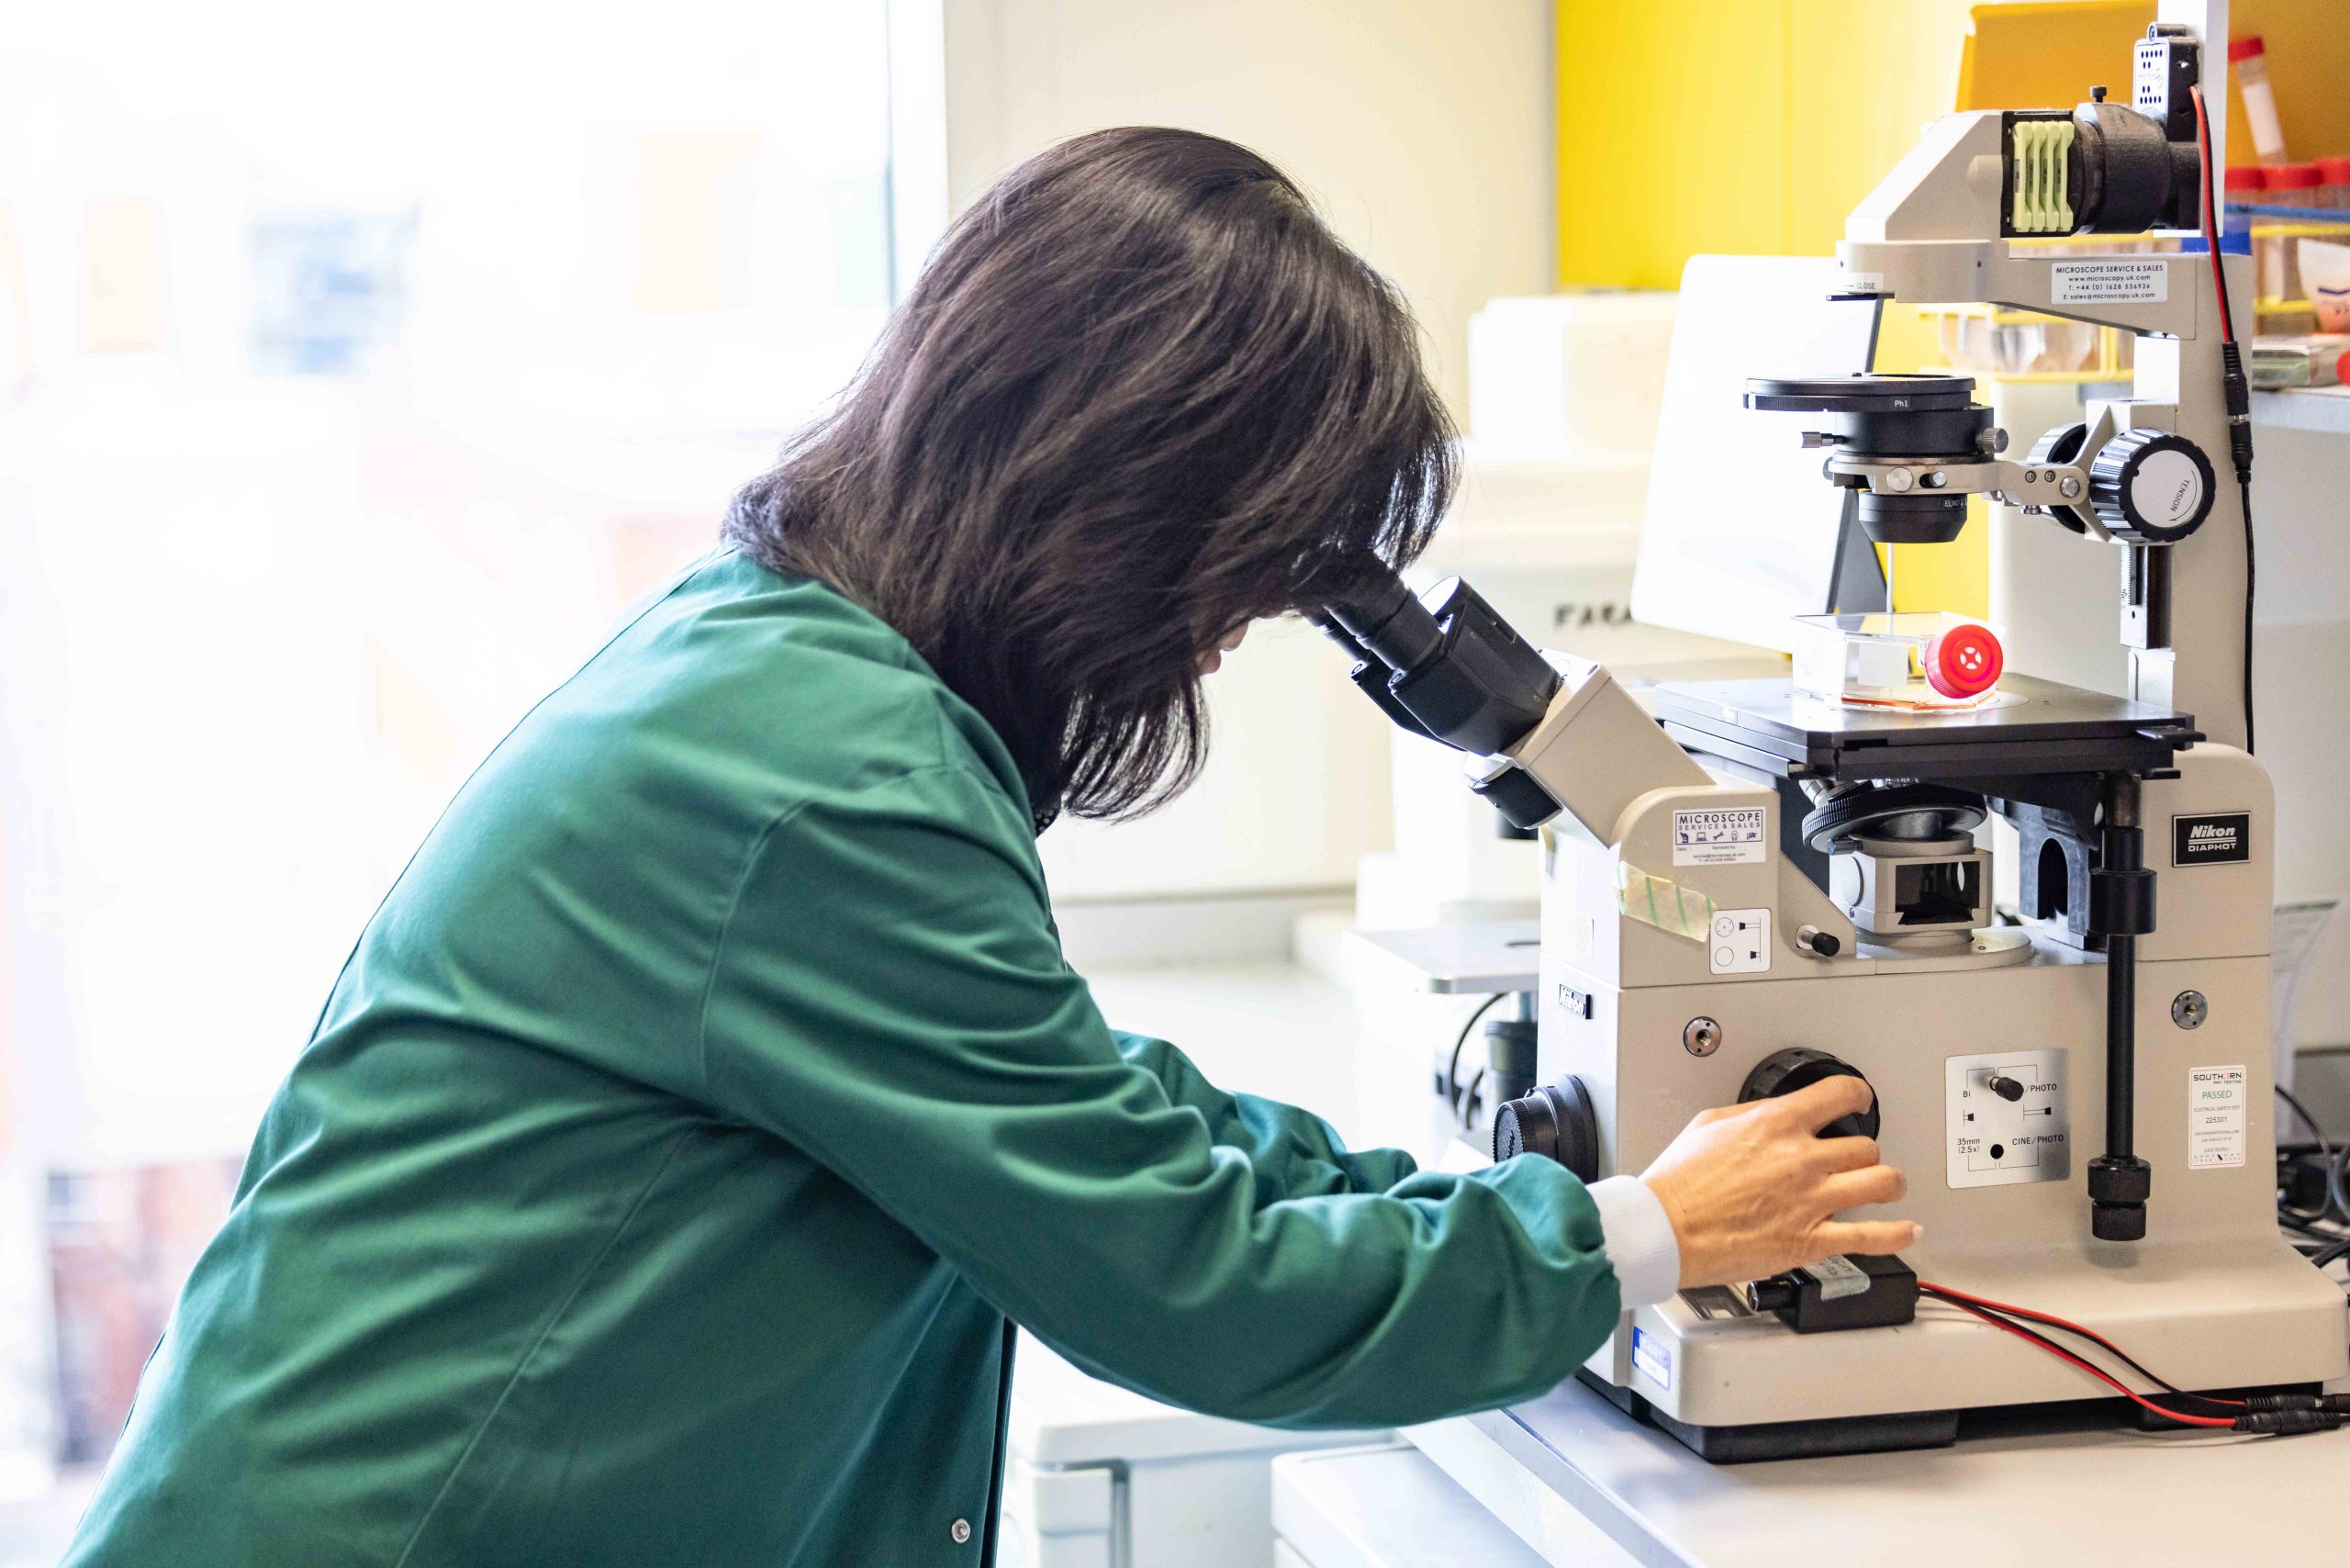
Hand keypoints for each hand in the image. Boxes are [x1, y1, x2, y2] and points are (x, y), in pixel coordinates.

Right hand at [1637, 1076, 1918, 1289]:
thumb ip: (1750, 1116)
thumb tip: (1771, 1114)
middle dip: (1862, 1151)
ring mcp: (1812, 1201)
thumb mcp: (1708, 1124)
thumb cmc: (1677, 1183)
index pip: (1841, 1094)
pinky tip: (1907, 1230)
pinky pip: (1872, 1237)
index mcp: (1776, 1124)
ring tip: (1886, 1186)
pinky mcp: (1811, 1241)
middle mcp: (1801, 1159)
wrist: (1665, 1230)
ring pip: (1883, 1183)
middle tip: (1854, 1158)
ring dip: (1888, 1183)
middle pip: (1865, 1145)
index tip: (1858, 1099)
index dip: (1857, 1095)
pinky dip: (1898, 1234)